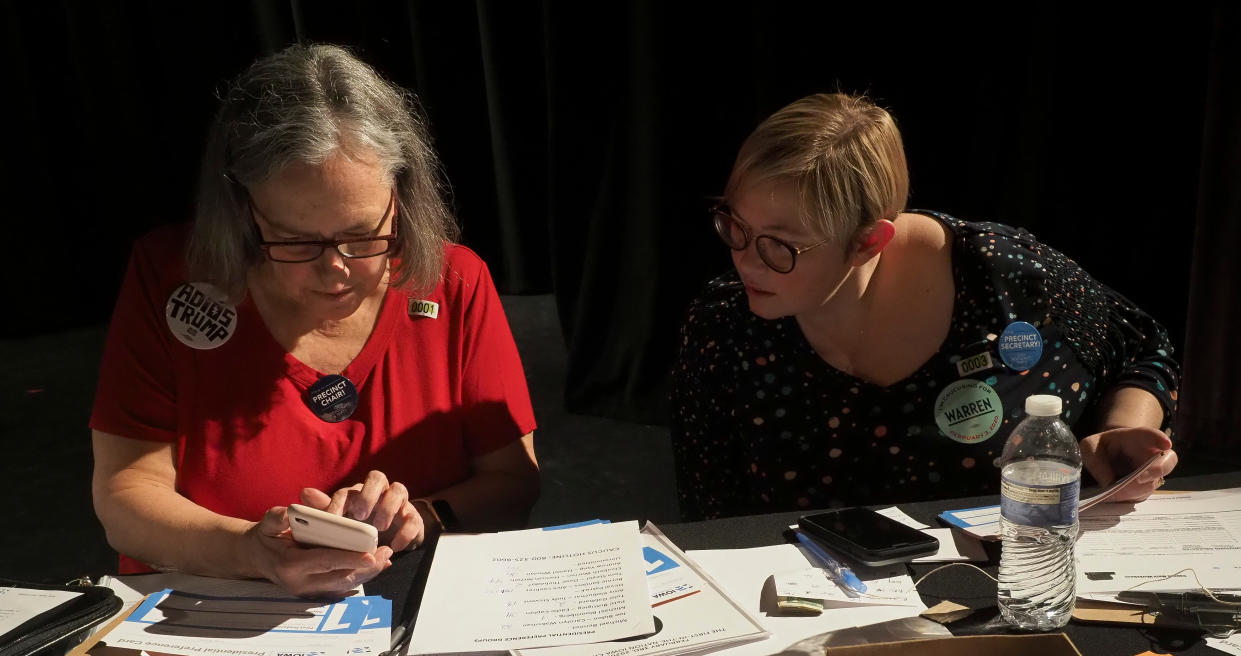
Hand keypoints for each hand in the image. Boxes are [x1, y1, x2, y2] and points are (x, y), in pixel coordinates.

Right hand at [245, 506, 392, 597]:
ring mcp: (308, 592)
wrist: (256, 558)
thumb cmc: (266, 537)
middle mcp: (301, 583)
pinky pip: (342, 588)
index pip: (324, 562)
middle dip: (366, 567)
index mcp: (290, 564)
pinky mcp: (316, 593)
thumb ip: (277, 518)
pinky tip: (376, 566)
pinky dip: (360, 578)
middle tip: (386, 552)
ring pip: (344, 585)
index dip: (349, 558)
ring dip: (367, 573)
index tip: (370, 554)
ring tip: (385, 557)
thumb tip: (289, 512)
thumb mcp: (267, 524)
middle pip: (340, 578)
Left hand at [302, 470, 425, 550]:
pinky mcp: (413, 517)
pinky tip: (395, 546)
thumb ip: (325, 510)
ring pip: (399, 489)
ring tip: (379, 528)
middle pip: (377, 477)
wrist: (392, 540)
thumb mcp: (341, 524)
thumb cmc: (361, 531)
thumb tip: (304, 493)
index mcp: (360, 493)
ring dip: (388, 507)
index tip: (332, 518)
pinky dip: (406, 532)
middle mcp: (381, 492)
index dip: (340, 502)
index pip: (351, 489)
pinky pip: (414, 518)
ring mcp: (399, 503)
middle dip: (368, 494)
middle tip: (360, 515)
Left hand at [1079, 426, 1177, 501]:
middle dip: (1154, 471)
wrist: (1103, 461)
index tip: (1165, 443)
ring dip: (1134, 489)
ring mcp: (1151, 474)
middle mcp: (1151, 455)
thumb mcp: (1089, 447)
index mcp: (1137, 438)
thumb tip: (1109, 482)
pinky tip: (1114, 495)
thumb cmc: (1099, 449)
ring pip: (1152, 484)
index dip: (1159, 439)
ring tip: (1115, 490)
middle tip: (1139, 479)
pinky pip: (1141, 496)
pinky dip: (1128, 497)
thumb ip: (1095, 460)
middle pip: (1166, 462)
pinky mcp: (1144, 490)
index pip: (1151, 435)